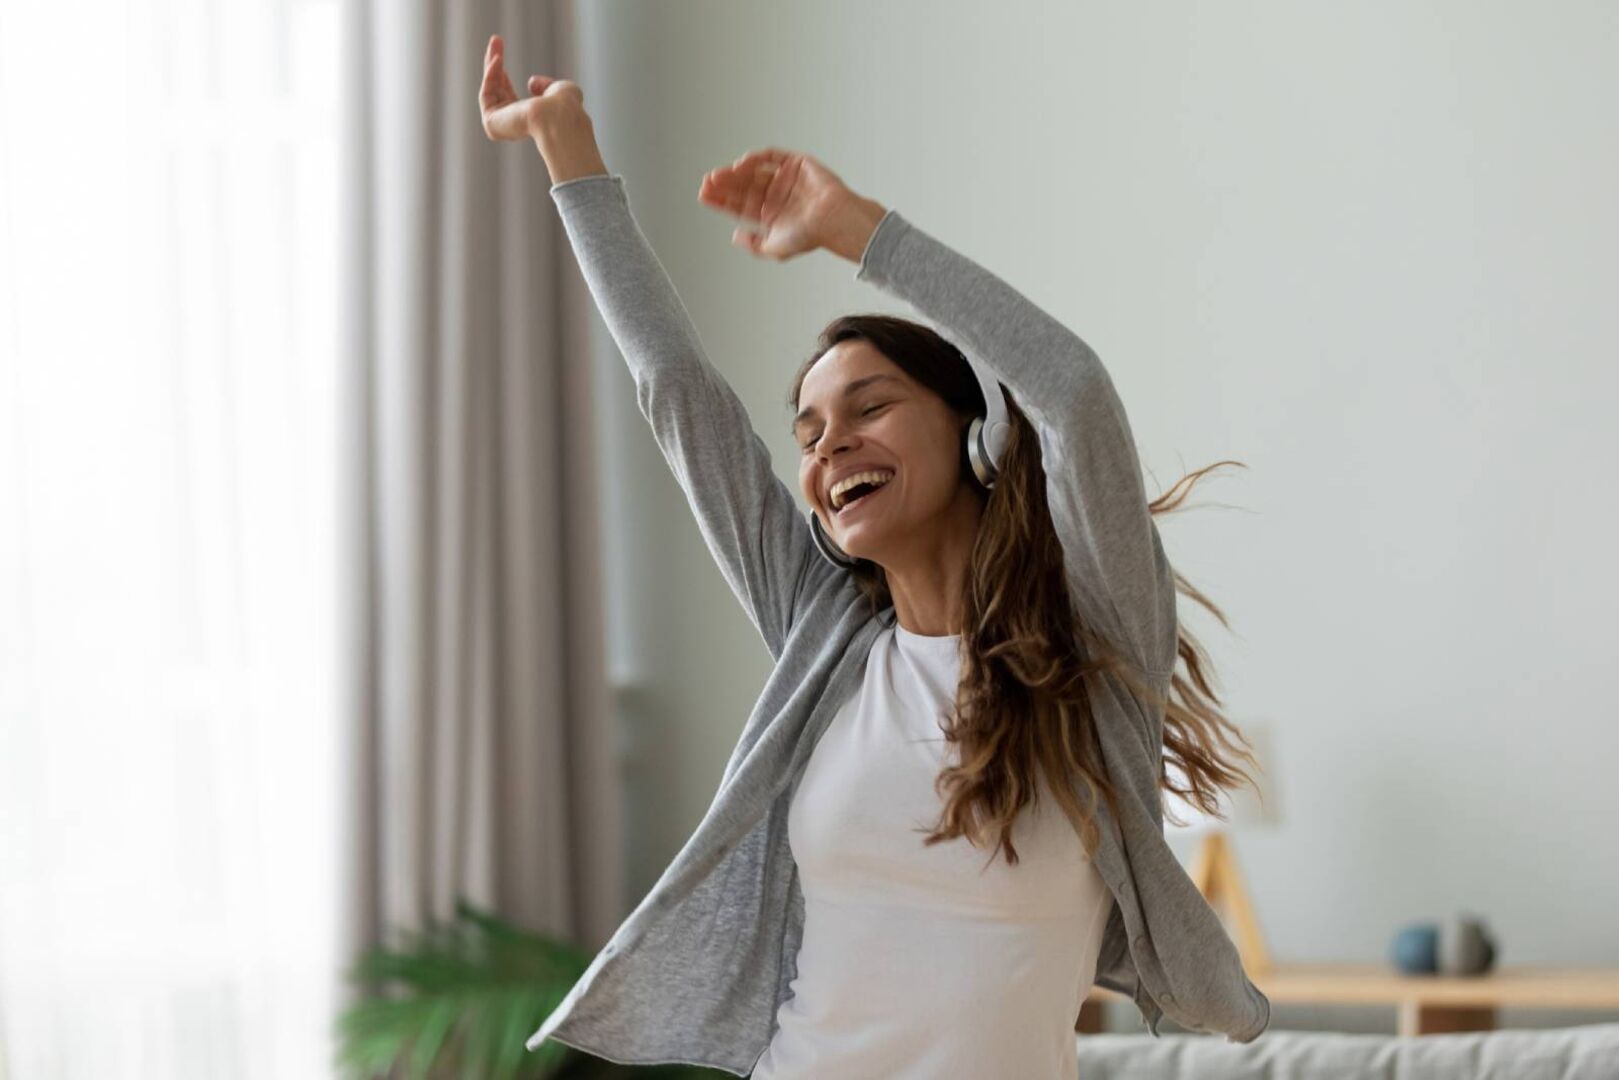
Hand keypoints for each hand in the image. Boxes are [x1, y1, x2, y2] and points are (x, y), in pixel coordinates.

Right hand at [478, 33, 583, 142]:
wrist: (558, 115)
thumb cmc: (565, 106)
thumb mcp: (559, 89)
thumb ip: (546, 85)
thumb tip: (530, 82)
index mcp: (527, 121)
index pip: (508, 97)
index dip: (503, 77)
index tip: (501, 55)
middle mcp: (512, 125)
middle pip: (496, 90)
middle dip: (494, 65)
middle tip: (495, 39)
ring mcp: (501, 126)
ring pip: (489, 89)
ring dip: (491, 64)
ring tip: (496, 40)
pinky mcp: (492, 124)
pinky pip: (486, 94)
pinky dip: (490, 74)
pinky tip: (497, 58)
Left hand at [697, 148, 872, 261]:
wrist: (833, 220)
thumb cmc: (809, 236)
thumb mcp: (773, 248)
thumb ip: (753, 245)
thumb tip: (734, 236)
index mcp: (770, 214)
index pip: (739, 204)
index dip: (721, 200)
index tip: (704, 196)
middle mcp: (776, 195)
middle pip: (742, 186)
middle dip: (723, 185)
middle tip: (707, 184)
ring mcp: (784, 178)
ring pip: (752, 172)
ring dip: (734, 172)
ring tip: (717, 176)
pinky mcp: (795, 163)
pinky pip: (770, 157)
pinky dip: (754, 159)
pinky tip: (740, 166)